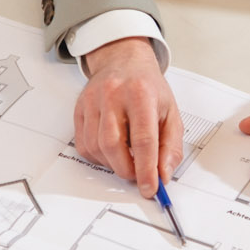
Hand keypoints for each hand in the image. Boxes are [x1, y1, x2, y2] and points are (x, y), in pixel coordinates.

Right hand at [75, 37, 183, 195]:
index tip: (150, 188)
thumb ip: (170, 147)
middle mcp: (113, 95)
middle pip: (114, 146)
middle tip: (138, 175)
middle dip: (127, 170)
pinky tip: (111, 150)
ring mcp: (92, 101)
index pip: (143, 139)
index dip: (146, 169)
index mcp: (141, 94)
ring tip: (127, 158)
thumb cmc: (148, 87)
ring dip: (113, 164)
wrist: (123, 61)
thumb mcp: (170, 113)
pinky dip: (98, 157)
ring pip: (96, 148)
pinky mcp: (79, 109)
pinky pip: (84, 145)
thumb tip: (163, 175)